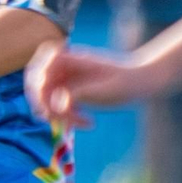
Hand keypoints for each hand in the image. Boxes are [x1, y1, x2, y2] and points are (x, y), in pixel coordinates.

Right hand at [25, 41, 142, 127]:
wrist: (145, 81)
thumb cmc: (129, 81)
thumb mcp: (105, 90)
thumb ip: (78, 95)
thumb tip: (54, 106)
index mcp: (72, 59)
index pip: (40, 67)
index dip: (36, 85)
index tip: (46, 104)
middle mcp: (66, 68)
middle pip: (38, 85)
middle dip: (44, 105)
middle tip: (56, 119)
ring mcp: (69, 79)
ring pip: (48, 99)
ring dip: (60, 115)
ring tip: (83, 123)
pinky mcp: (74, 92)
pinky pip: (60, 107)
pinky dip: (70, 118)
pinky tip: (88, 123)